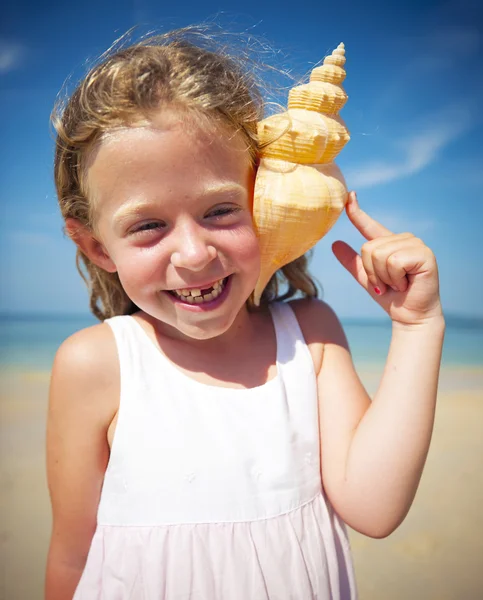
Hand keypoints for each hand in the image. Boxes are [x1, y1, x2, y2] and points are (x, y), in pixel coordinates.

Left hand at [332, 191, 442, 326]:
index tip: (349, 195)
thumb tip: (334, 243)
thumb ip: (352, 261)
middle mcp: (404, 239)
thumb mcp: (366, 278)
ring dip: (384, 277)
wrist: (409, 316)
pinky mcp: (424, 254)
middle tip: (386, 285)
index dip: (357, 212)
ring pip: (379, 255)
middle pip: (369, 248)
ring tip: (397, 284)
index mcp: (389, 243)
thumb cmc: (390, 297)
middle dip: (373, 273)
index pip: (369, 225)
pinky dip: (395, 278)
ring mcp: (415, 244)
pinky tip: (406, 283)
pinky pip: (393, 261)